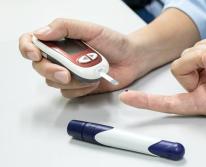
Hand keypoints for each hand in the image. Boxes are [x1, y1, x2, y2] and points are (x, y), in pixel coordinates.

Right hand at [19, 18, 147, 97]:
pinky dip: (80, 89)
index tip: (35, 53)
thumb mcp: (90, 29)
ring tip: (89, 73)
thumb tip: (41, 33)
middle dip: (50, 70)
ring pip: (53, 82)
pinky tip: (92, 81)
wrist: (132, 59)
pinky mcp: (78, 87)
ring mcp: (69, 73)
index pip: (32, 42)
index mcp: (60, 40)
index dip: (27, 48)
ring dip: (70, 80)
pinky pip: (69, 92)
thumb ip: (65, 27)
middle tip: (65, 72)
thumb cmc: (114, 42)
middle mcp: (62, 57)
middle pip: (40, 66)